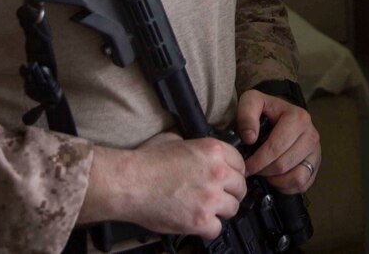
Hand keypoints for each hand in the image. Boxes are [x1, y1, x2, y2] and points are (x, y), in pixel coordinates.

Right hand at [81, 131, 246, 240]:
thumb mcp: (174, 140)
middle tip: (220, 196)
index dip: (234, 172)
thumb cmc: (145, 162)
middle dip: (231, 192)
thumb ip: (194, 146)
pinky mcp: (200, 220)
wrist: (129, 183)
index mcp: (213, 150)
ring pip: (233, 208)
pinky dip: (208, 228)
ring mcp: (210, 198)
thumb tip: (198, 153)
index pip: (240, 163)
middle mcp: (217, 173)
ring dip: (221, 210)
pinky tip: (198, 222)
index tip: (230, 179)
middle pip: (240, 187)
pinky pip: (217, 229)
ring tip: (208, 209)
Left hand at [236, 89, 320, 193]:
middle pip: (284, 165)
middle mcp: (312, 134)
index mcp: (298, 118)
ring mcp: (316, 151)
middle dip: (263, 171)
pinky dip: (286, 186)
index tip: (245, 165)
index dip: (257, 161)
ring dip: (275, 180)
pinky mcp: (316, 165)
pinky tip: (275, 177)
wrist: (280, 114)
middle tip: (252, 169)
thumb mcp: (252, 101)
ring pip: (296, 178)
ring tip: (264, 172)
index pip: (275, 148)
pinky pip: (302, 184)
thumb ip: (247, 114)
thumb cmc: (265, 110)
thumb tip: (250, 138)